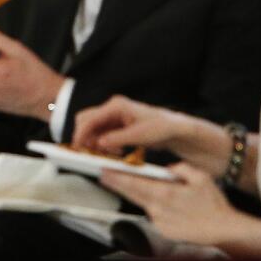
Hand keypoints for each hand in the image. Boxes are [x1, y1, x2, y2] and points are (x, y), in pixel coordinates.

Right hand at [74, 96, 228, 172]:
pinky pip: (105, 135)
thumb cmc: (165, 127)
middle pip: (87, 121)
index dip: (81, 134)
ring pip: (95, 129)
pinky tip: (115, 152)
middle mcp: (114, 109)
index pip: (89, 118)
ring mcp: (117, 117)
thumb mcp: (143, 135)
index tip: (77, 148)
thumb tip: (100, 143)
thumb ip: (119, 138)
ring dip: (96, 142)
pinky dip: (105, 144)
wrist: (182, 130)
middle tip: (89, 153)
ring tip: (105, 155)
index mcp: (117, 106)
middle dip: (86, 137)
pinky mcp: (121, 126)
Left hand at [100, 162, 250, 248]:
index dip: (117, 177)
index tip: (104, 171)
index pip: (134, 184)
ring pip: (141, 204)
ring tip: (121, 183)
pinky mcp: (164, 231)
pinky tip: (153, 201)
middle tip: (103, 175)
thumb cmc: (214, 205)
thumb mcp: (201, 177)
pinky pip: (153, 215)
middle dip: (116, 184)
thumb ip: (181, 169)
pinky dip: (151, 207)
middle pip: (132, 194)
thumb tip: (169, 169)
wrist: (225, 231)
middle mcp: (159, 209)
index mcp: (166, 193)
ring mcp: (160, 222)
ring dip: (132, 194)